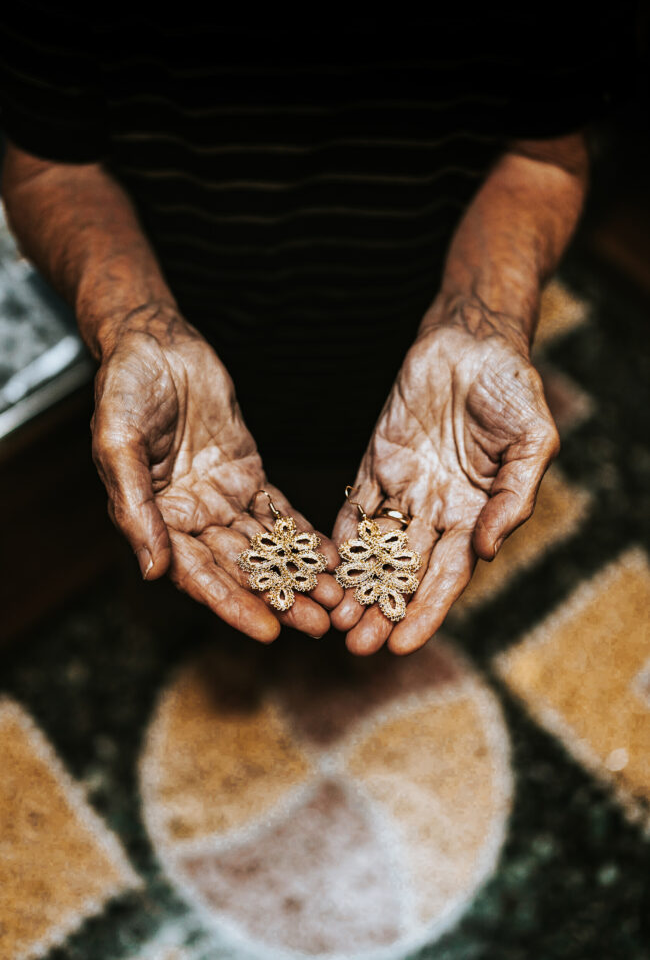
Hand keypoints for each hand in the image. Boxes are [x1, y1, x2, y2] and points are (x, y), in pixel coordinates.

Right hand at [91, 307, 340, 641]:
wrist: (155, 344)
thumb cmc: (124, 389)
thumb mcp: (118, 444)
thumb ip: (134, 508)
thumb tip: (154, 571)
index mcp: (155, 521)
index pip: (196, 575)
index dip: (231, 604)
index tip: (267, 630)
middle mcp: (190, 519)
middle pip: (239, 570)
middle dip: (278, 599)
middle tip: (319, 625)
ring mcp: (221, 499)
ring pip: (265, 548)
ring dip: (299, 575)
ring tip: (337, 600)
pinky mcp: (247, 475)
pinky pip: (279, 512)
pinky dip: (304, 536)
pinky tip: (332, 556)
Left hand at [330, 305, 558, 654]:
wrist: (471, 340)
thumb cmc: (511, 388)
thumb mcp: (531, 442)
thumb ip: (513, 497)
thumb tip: (487, 550)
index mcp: (477, 515)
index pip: (448, 576)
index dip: (426, 611)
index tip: (402, 644)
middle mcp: (438, 513)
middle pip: (406, 574)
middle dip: (382, 611)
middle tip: (356, 646)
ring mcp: (405, 491)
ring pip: (375, 551)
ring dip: (355, 586)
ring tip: (333, 618)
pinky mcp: (376, 465)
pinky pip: (355, 507)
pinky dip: (340, 538)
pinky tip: (322, 566)